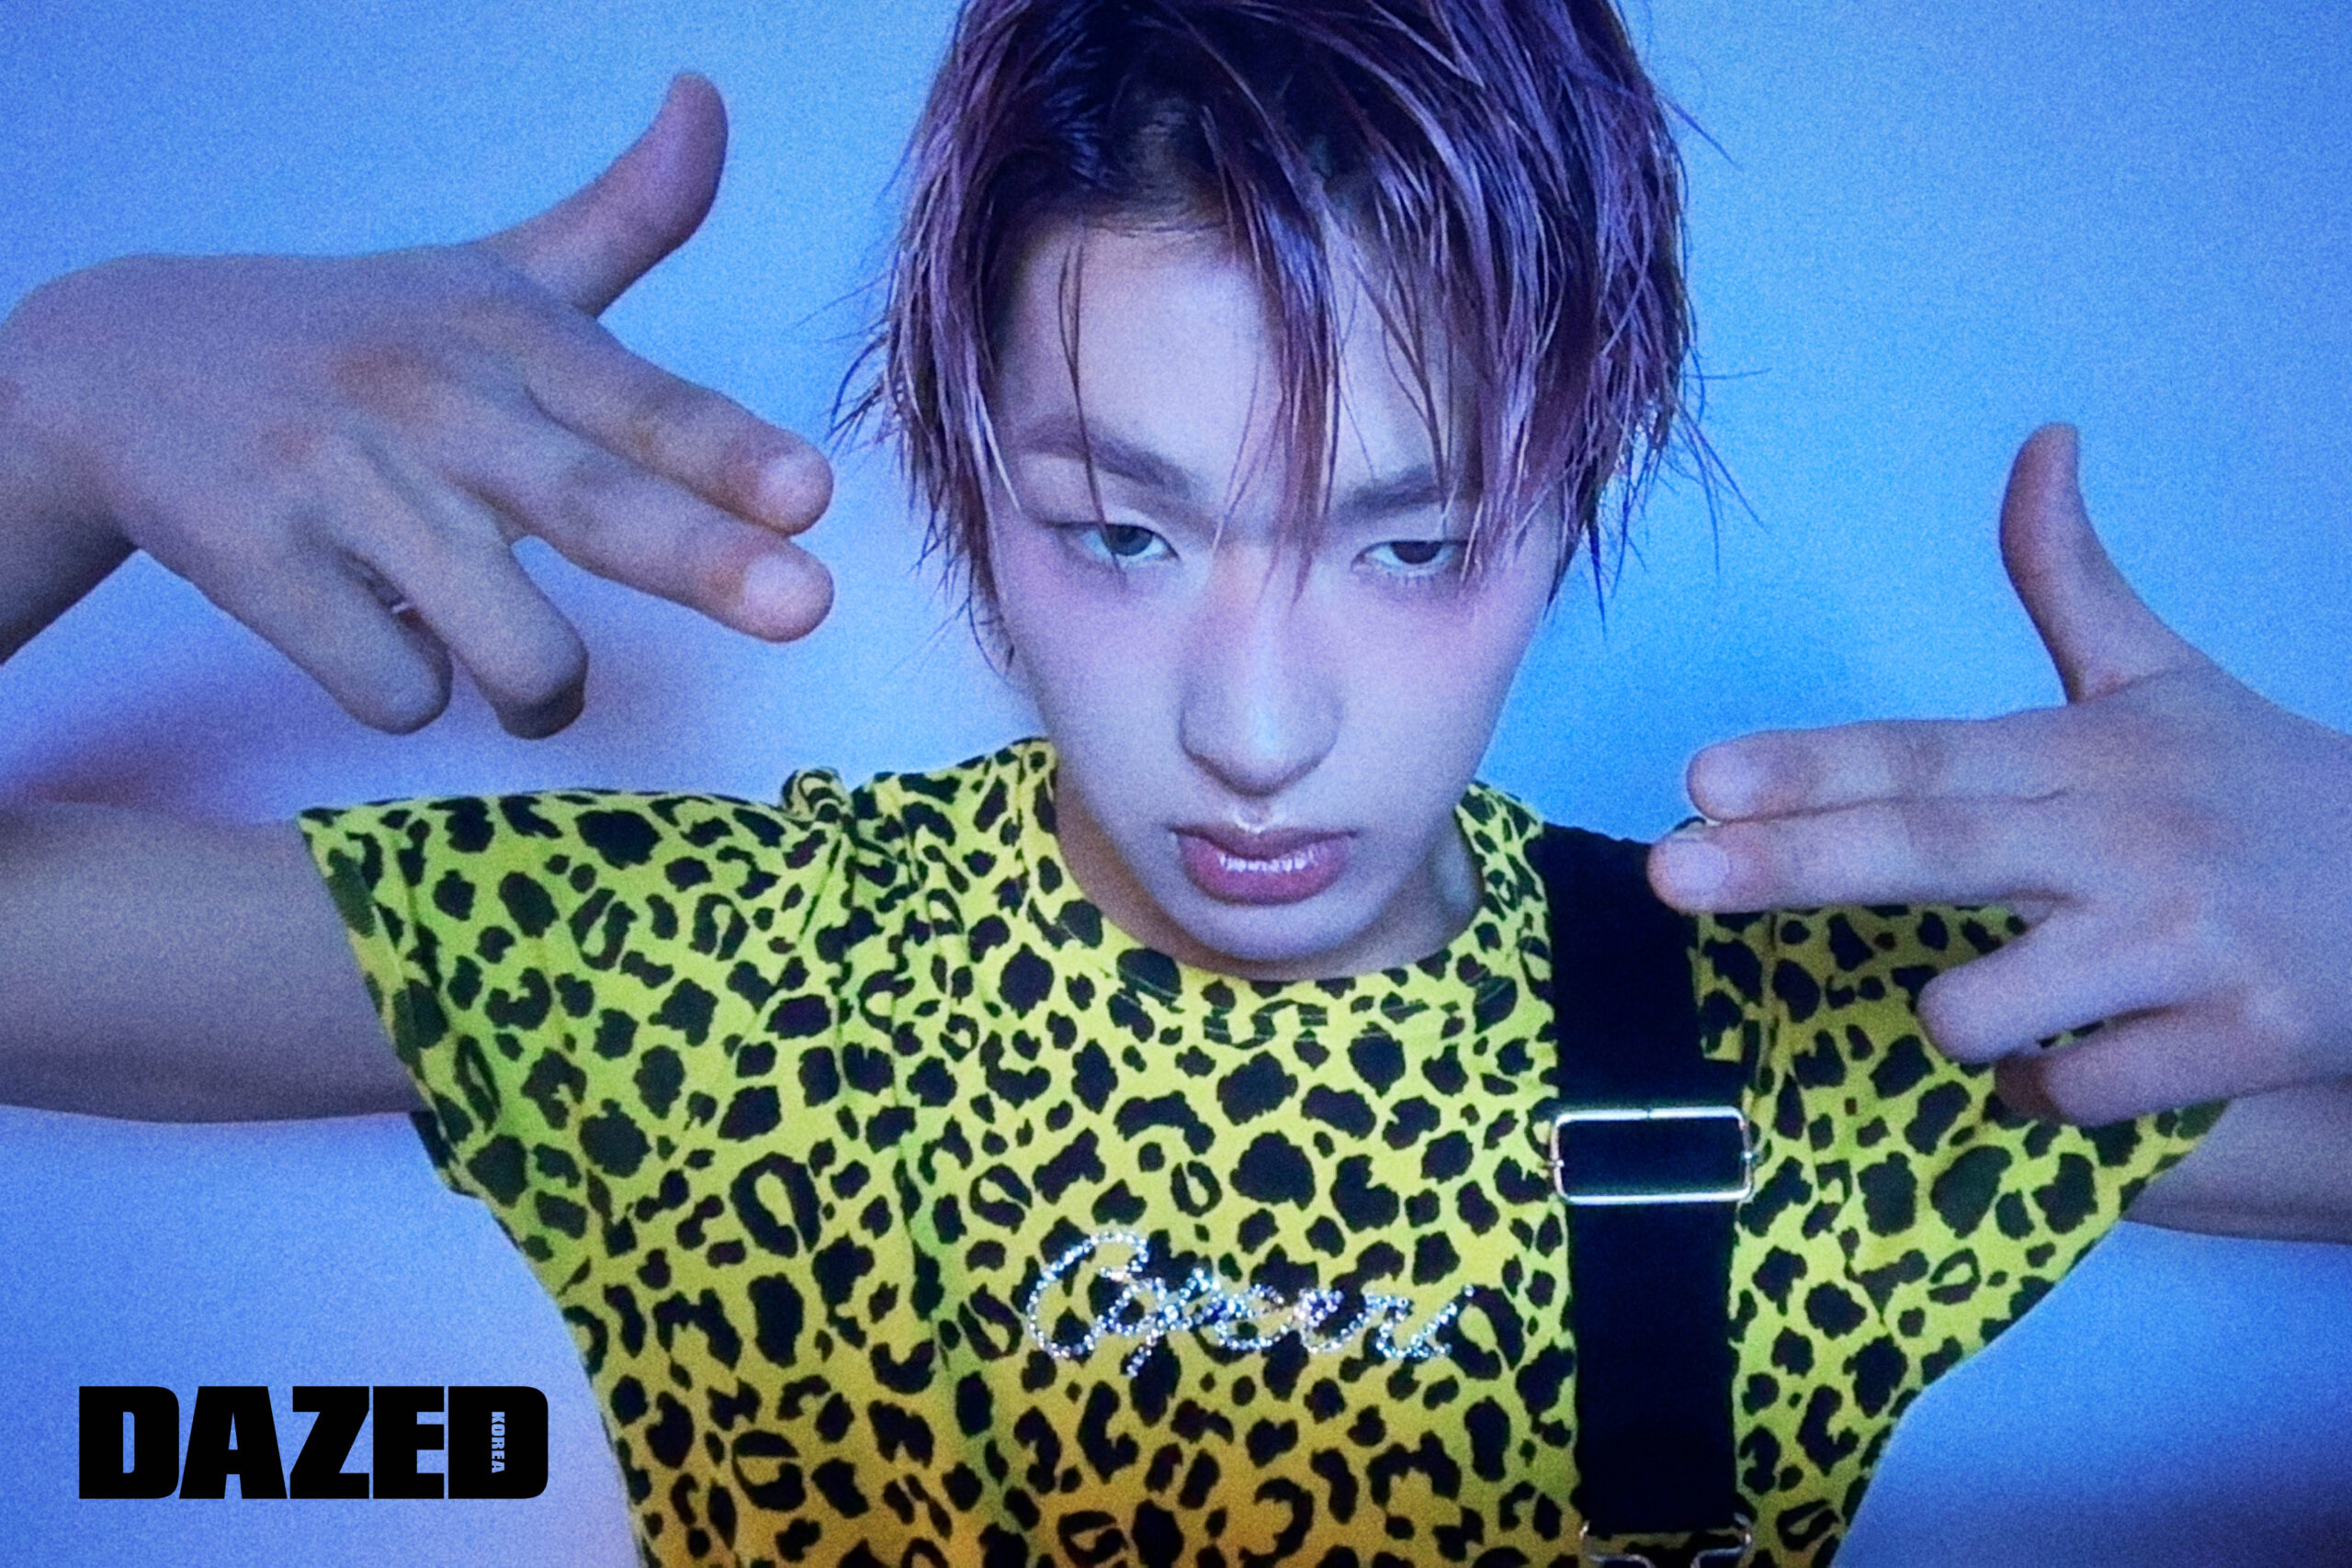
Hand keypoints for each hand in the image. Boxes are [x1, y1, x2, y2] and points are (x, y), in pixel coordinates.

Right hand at [0, 74, 831, 736]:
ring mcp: (338, 482)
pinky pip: (390, 685)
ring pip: (501, 640)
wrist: (113, 365)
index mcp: (505, 337)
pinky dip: (409, 694)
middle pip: (584, 505)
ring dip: (541, 691)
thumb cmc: (355, 341)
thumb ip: (624, 219)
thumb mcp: (487, 275)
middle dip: (700, 560)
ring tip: (529, 677)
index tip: (808, 493)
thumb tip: (708, 99)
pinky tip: (382, 640)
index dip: (726, 450)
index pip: (638, 399)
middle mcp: (432, 403)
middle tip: (803, 608)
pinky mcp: (254, 560)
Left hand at [1648, 425, 2351, 1124]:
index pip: (1924, 755)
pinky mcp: (2241, 1038)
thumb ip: (2074, 578)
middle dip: (1790, 865)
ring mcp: (2185, 942)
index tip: (1701, 779)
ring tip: (2017, 991)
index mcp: (2091, 752)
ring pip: (1987, 1002)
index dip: (1811, 766)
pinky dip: (2055, 1089)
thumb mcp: (2169, 678)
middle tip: (1667, 874)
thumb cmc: (2266, 789)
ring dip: (1961, 1017)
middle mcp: (2127, 836)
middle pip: (1931, 851)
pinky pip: (2077, 1092)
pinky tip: (2094, 1050)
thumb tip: (2040, 440)